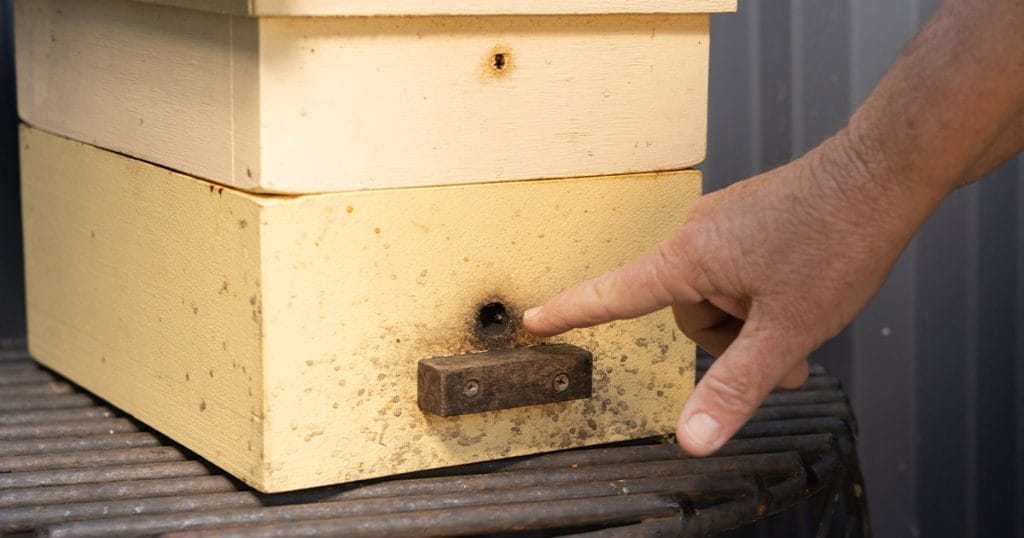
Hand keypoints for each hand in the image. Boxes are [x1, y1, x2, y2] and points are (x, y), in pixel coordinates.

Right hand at [523, 135, 932, 455]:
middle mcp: (699, 234)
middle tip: (784, 356)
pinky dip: (763, 297)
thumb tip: (691, 438)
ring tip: (803, 322)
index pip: (614, 294)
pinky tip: (803, 294)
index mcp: (690, 256)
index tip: (532, 320)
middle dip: (732, 342)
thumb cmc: (836, 238)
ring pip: (720, 296)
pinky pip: (739, 271)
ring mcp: (726, 224)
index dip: (570, 312)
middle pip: (688, 312)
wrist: (884, 173)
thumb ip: (735, 387)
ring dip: (754, 322)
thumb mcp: (785, 329)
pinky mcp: (751, 220)